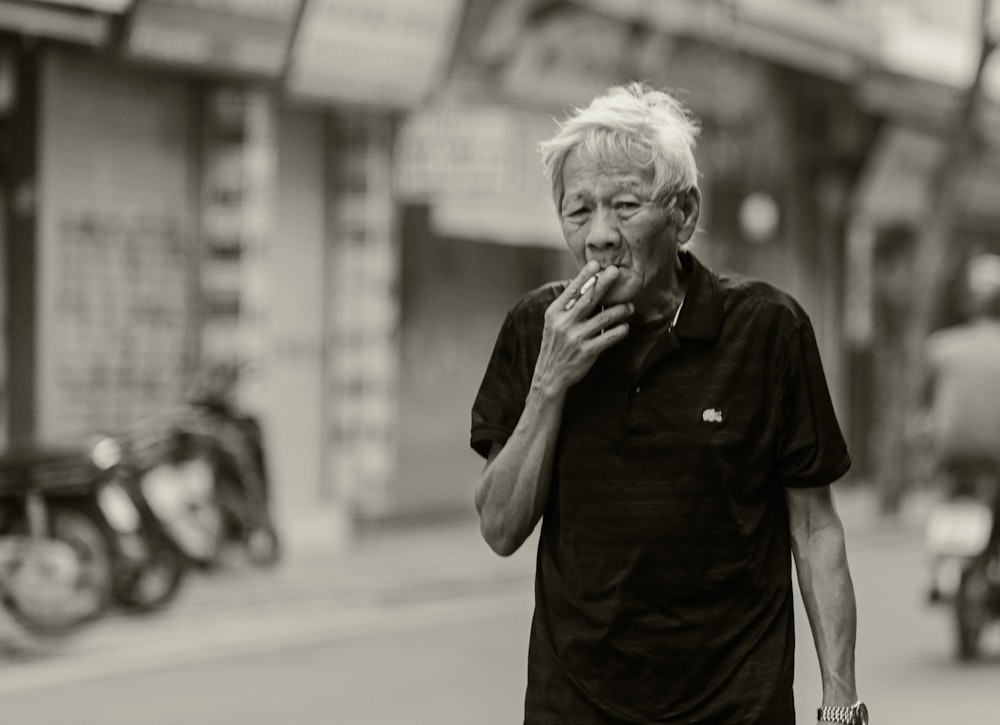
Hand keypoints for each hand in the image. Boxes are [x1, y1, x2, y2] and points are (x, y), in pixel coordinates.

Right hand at [531, 261, 632, 394]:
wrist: (550, 375)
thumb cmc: (556, 345)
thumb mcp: (553, 323)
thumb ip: (567, 306)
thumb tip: (585, 285)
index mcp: (555, 313)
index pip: (572, 290)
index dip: (584, 276)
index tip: (596, 264)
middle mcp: (564, 323)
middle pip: (589, 299)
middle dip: (604, 284)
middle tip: (616, 271)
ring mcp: (576, 338)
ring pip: (604, 318)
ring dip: (620, 310)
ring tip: (630, 306)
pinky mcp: (587, 352)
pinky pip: (608, 338)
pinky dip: (619, 330)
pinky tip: (625, 326)